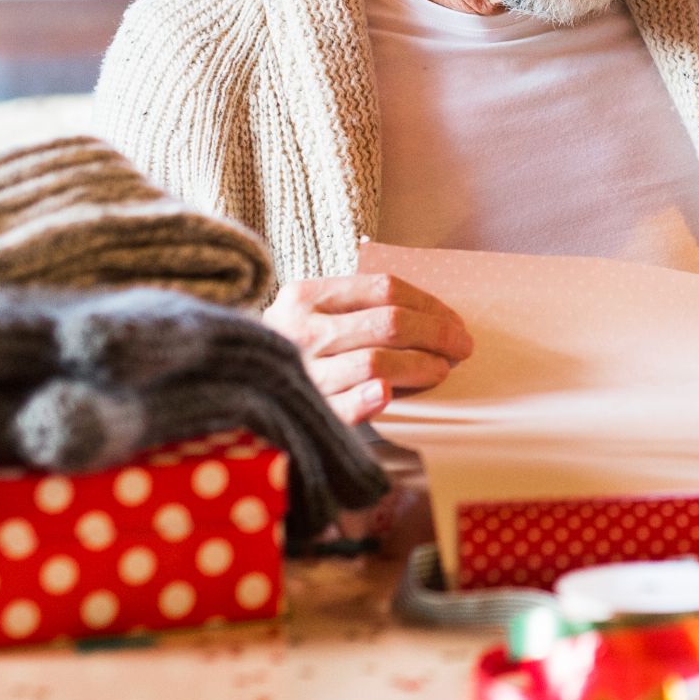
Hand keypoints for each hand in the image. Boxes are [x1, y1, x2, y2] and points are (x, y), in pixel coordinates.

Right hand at [262, 273, 474, 424]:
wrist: (238, 381)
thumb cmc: (296, 348)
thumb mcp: (316, 314)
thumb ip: (361, 307)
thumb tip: (436, 318)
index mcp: (306, 296)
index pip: (385, 289)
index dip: (430, 305)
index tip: (455, 323)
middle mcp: (300, 330)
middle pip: (388, 323)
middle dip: (436, 335)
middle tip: (460, 348)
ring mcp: (300, 371)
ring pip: (375, 362)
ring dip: (420, 366)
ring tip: (439, 370)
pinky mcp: (302, 410)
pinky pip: (343, 405)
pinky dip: (369, 398)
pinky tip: (389, 394)